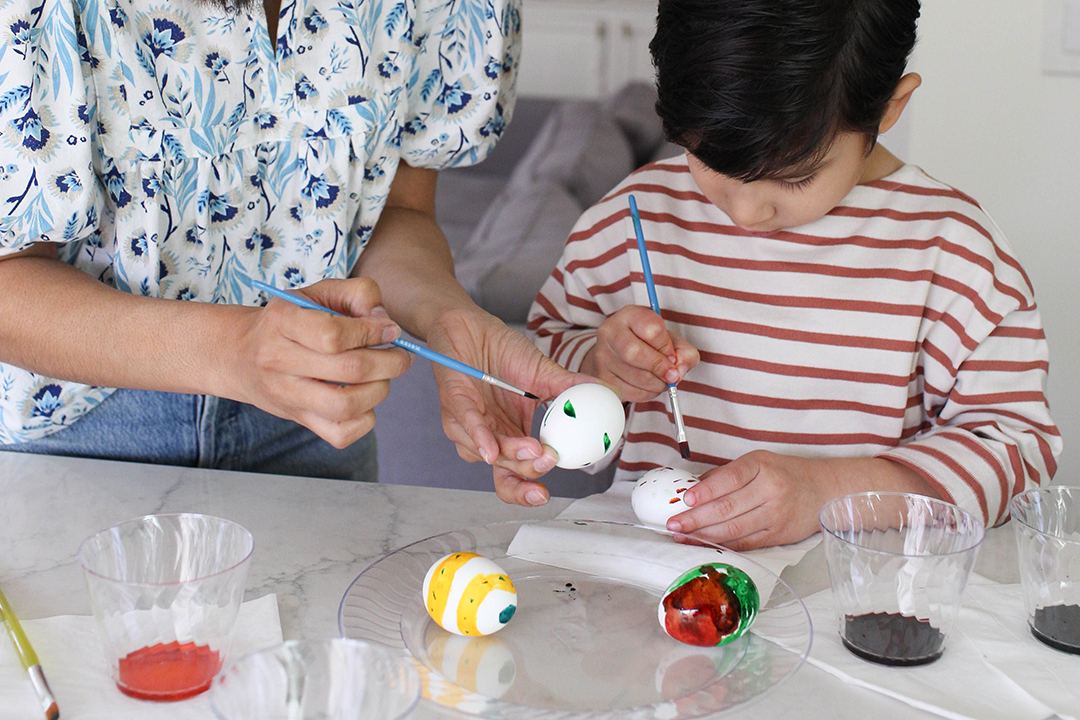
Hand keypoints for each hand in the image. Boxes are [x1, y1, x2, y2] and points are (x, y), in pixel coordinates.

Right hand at [230, 277, 411, 447]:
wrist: (240, 356)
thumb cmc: (289, 321)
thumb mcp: (316, 293)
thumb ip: (356, 293)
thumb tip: (384, 321)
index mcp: (282, 321)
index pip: (333, 334)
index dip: (372, 332)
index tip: (390, 330)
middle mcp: (279, 360)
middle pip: (349, 370)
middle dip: (389, 362)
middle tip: (400, 356)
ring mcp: (287, 395)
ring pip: (346, 405)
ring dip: (380, 390)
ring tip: (383, 376)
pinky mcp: (299, 420)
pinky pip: (341, 434)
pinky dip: (366, 420)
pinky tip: (366, 399)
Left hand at [427, 307, 585, 505]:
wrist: (470, 324)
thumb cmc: (500, 350)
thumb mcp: (543, 371)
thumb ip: (571, 387)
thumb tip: (606, 394)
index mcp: (511, 433)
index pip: (519, 471)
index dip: (530, 487)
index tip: (548, 493)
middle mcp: (489, 434)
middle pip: (504, 469)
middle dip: (526, 474)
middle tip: (549, 464)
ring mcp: (469, 422)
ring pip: (486, 451)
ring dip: (510, 454)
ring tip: (535, 450)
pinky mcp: (454, 402)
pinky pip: (467, 425)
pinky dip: (480, 438)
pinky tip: (492, 450)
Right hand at [584, 305, 698, 401]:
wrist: (620, 352)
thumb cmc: (649, 344)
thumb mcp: (671, 340)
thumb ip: (685, 353)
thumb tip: (678, 372)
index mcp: (629, 316)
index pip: (652, 330)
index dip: (667, 348)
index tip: (672, 356)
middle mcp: (610, 333)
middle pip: (635, 353)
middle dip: (659, 368)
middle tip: (671, 375)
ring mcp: (602, 356)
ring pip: (633, 376)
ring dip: (656, 383)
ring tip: (661, 379)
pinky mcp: (602, 378)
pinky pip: (629, 392)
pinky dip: (646, 393)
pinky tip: (648, 385)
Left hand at [666, 451, 826, 549]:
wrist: (825, 490)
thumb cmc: (785, 473)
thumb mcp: (758, 462)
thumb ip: (727, 474)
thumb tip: (693, 488)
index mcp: (761, 466)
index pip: (729, 479)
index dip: (706, 491)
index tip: (685, 499)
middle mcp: (770, 490)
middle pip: (727, 508)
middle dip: (696, 518)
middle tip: (673, 524)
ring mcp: (775, 515)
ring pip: (734, 529)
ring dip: (704, 535)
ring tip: (682, 536)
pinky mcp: (778, 536)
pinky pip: (746, 543)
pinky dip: (723, 545)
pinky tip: (704, 545)